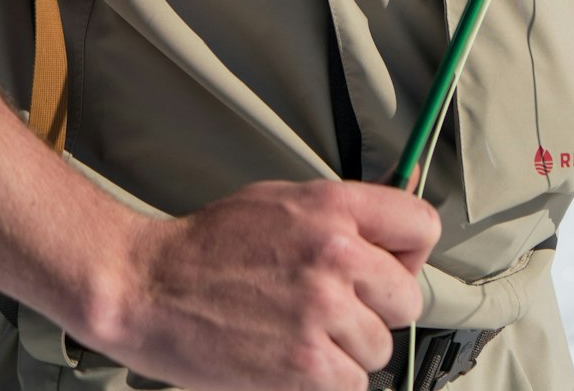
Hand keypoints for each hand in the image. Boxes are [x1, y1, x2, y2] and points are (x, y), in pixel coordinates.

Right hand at [94, 177, 440, 390]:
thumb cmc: (210, 245)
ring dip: (350, 349)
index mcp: (333, 207)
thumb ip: (343, 214)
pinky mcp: (306, 366)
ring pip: (379, 348)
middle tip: (339, 306)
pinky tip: (295, 358)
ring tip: (305, 331)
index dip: (409, 252)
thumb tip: (395, 225)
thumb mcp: (283, 201)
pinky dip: (329, 380)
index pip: (422, 226)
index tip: (391, 264)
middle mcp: (336, 255)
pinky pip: (352, 384)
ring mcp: (322, 313)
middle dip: (378, 308)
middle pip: (407, 298)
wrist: (150, 287)